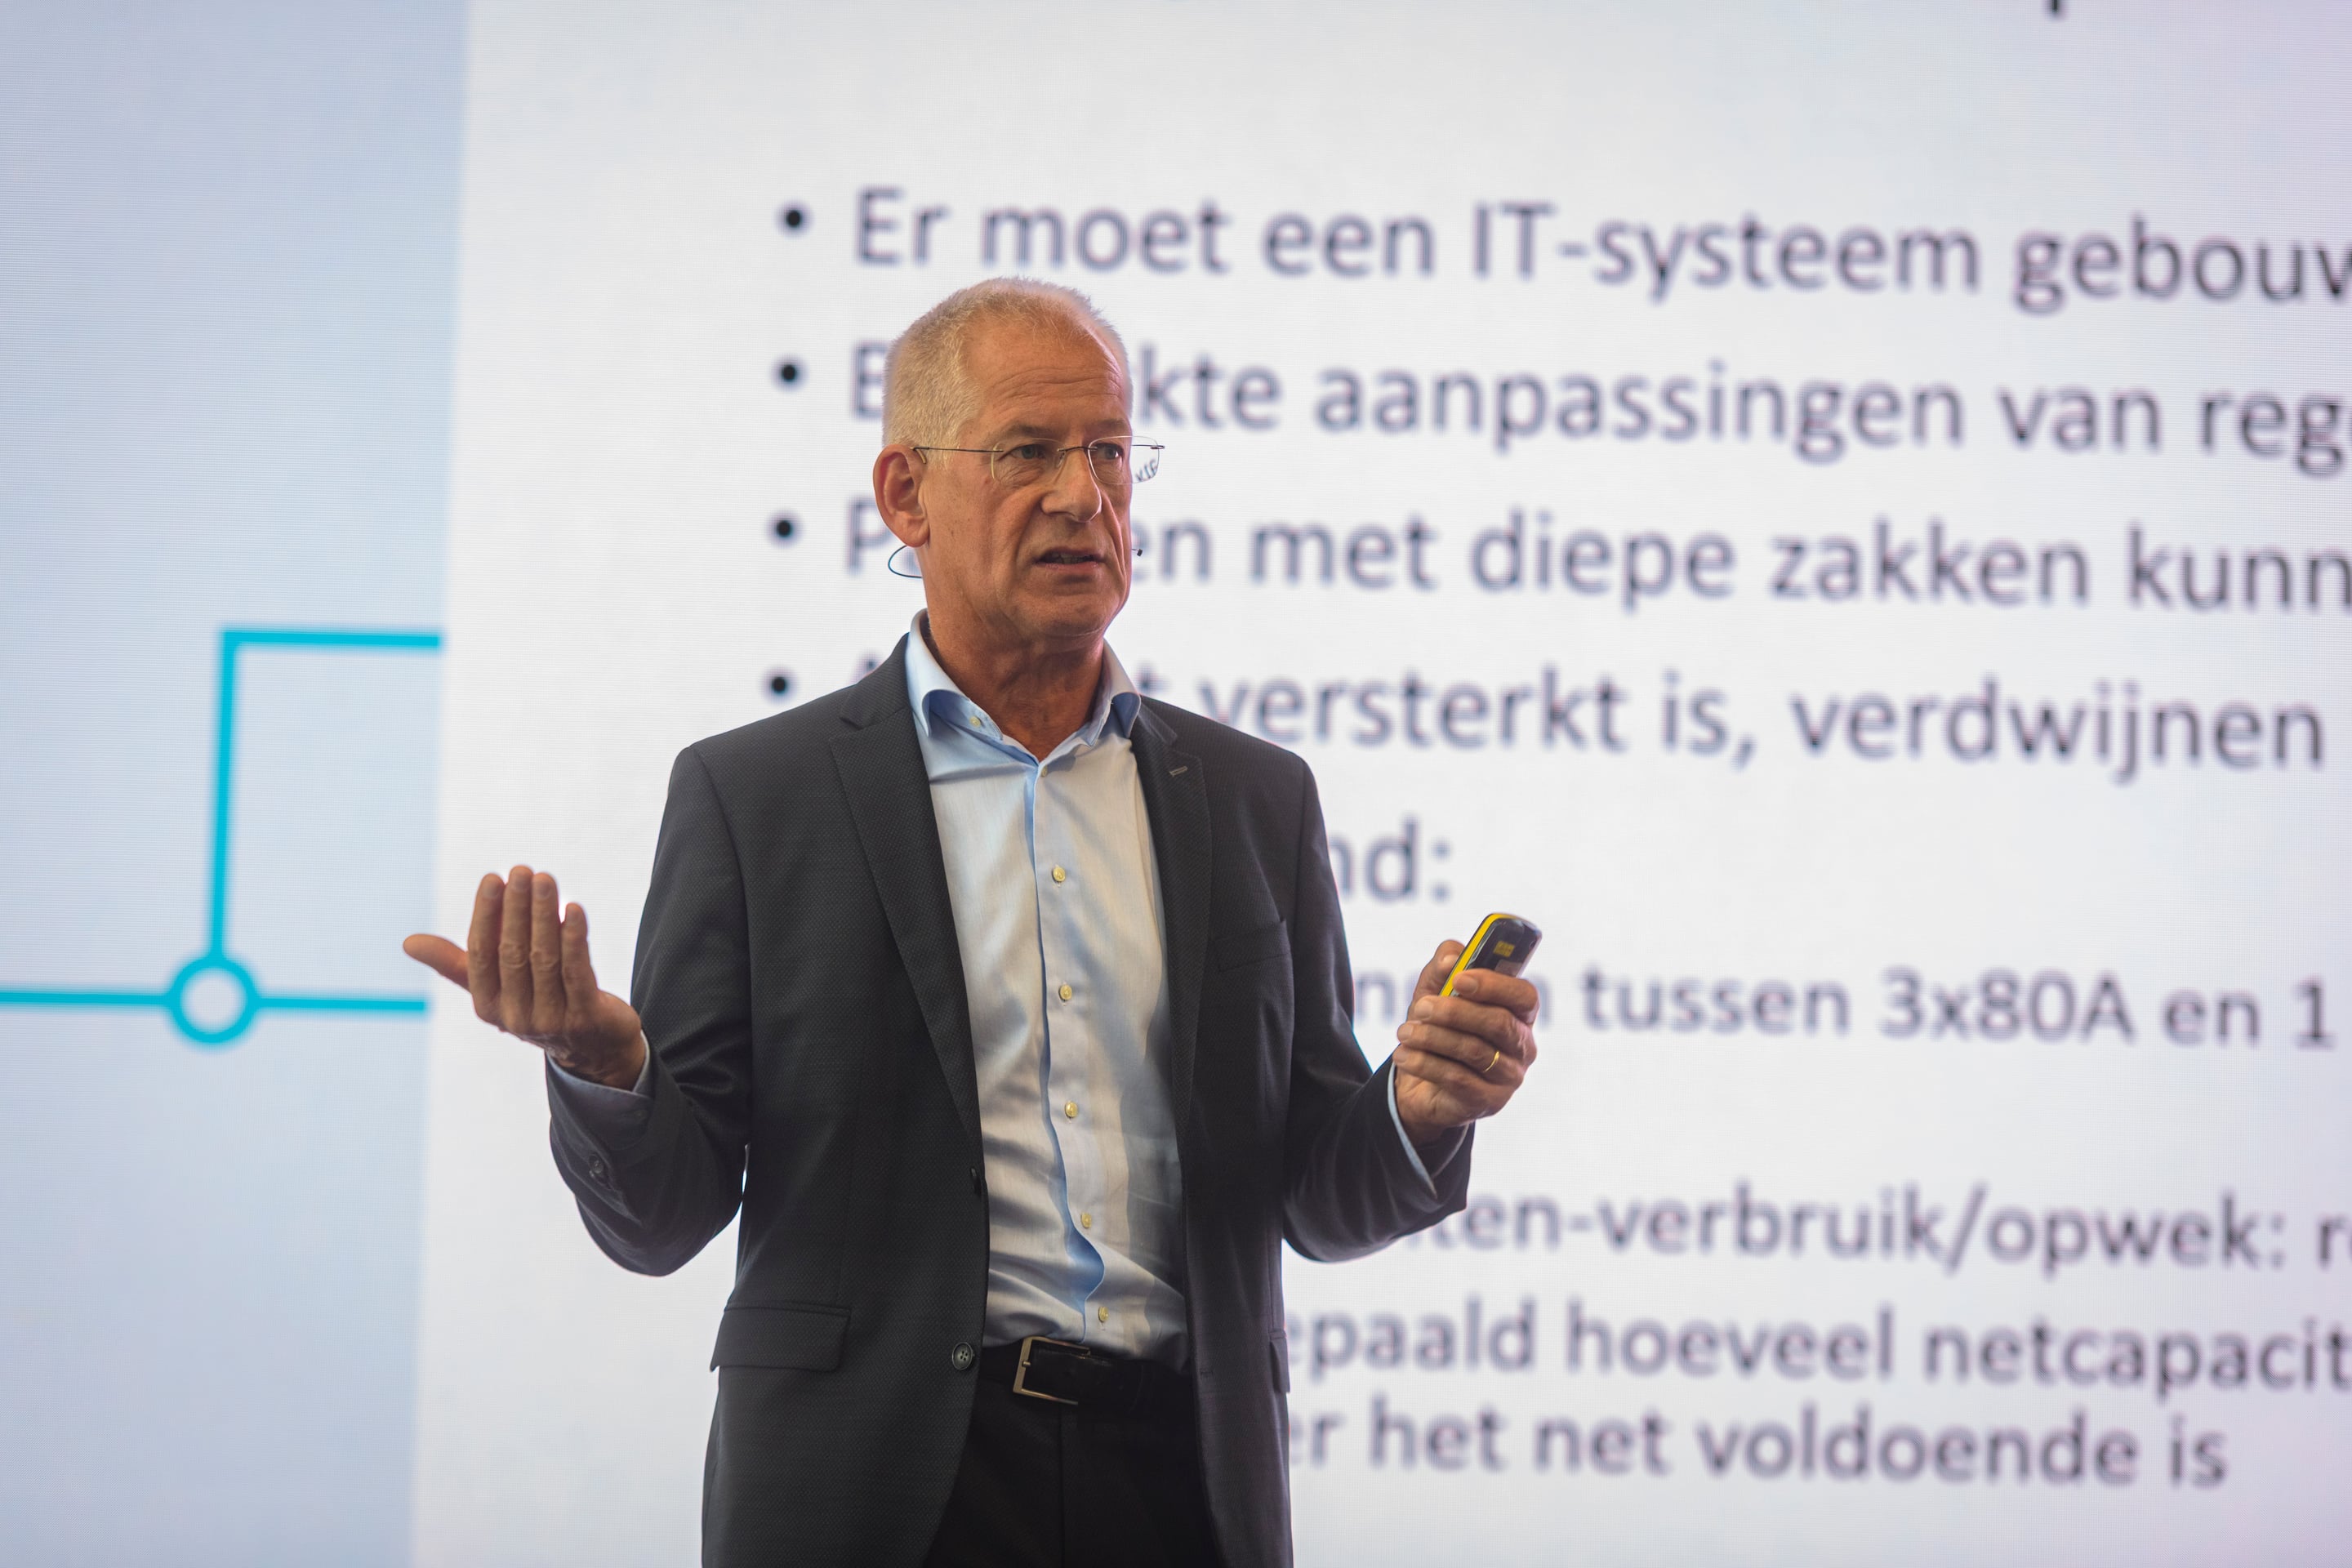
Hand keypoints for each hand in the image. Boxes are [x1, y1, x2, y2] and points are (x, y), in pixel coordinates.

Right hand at [402, 866, 646, 1088]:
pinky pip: (577, 972)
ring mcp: (551, 1019)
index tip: (493, 878)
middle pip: (512, 953)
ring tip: (545, 879)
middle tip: (522, 870)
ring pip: (544, 959)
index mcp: (487, 1005)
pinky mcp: (586, 1017)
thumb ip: (457, 963)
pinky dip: (575, 938)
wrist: (596, 1049)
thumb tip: (407, 942)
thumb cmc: (539, 1003)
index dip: (485, 915)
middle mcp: (514, 1016)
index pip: (481, 954)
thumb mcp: (497, 987)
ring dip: (544, 914)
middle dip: (516, 908)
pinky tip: (574, 908)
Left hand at [1392, 939, 1539, 1146]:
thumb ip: (1444, 966)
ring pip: (1475, 1051)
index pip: (1524, 996)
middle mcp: (1523, 1045)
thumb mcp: (1435, 992)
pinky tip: (1404, 1055)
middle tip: (1421, 1007)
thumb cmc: (1438, 1029)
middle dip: (1455, 1012)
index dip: (1494, 985)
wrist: (1421, 1084)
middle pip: (1499, 1023)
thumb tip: (1452, 958)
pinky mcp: (1490, 1101)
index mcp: (1519, 1013)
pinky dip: (1426, 1064)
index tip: (1459, 978)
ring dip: (1433, 1038)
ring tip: (1404, 1032)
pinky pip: (1458, 1079)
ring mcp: (1510, 1076)